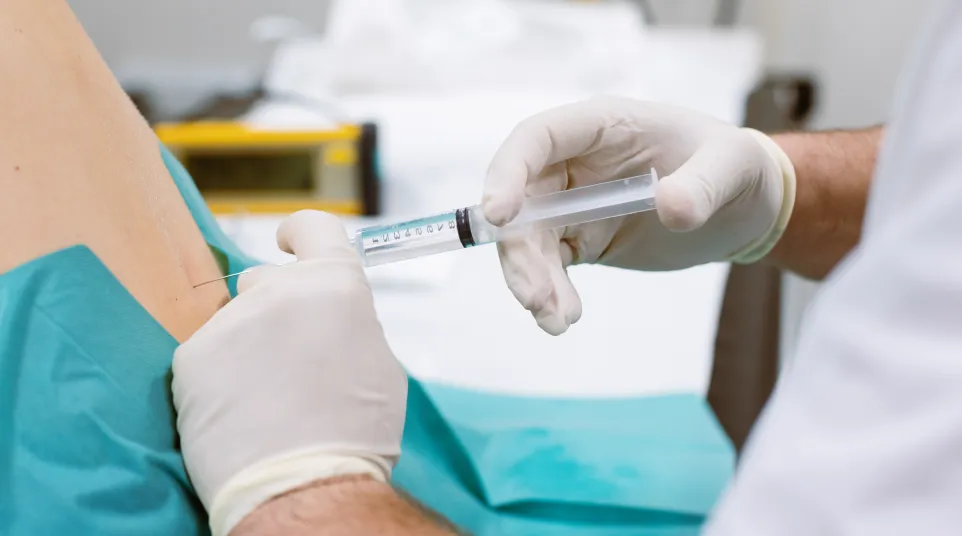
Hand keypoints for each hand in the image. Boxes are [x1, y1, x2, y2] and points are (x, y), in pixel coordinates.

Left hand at [172, 210, 406, 535]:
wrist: (304, 488)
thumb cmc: (355, 434)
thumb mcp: (377, 362)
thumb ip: (348, 319)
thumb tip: (326, 314)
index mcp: (335, 285)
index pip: (312, 227)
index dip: (300, 234)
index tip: (288, 244)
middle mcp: (279, 290)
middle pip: (268, 280)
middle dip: (278, 309)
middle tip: (292, 359)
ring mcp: (230, 322)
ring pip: (236, 323)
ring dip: (247, 347)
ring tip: (266, 399)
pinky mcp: (190, 357)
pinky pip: (207, 356)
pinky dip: (219, 378)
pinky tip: (240, 412)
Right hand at [482, 96, 795, 334]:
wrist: (743, 207)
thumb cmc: (735, 166)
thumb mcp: (732, 165)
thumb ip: (702, 184)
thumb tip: (670, 209)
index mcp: (601, 126)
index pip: (536, 138)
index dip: (508, 172)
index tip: (499, 214)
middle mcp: (574, 163)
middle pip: (521, 199)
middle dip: (518, 250)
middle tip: (535, 298)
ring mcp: (573, 204)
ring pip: (528, 240)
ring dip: (531, 281)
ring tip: (556, 321)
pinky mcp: (580, 240)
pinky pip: (550, 267)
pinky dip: (551, 294)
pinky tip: (564, 319)